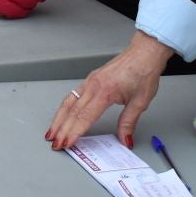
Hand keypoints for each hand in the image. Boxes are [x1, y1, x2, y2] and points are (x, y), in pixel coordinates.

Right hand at [45, 31, 177, 149]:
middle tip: (55, 144)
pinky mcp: (90, 79)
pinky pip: (73, 95)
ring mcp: (90, 81)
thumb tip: (124, 139)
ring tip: (51, 132)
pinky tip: (62, 116)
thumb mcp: (140, 102)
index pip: (85, 116)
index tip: (66, 143)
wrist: (144, 53)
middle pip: (72, 111)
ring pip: (68, 102)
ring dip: (58, 119)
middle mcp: (93, 85)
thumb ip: (128, 122)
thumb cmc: (143, 72)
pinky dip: (64, 108)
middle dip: (61, 129)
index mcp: (105, 91)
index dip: (74, 131)